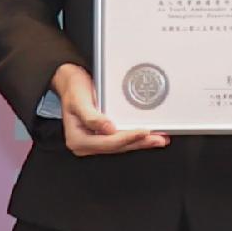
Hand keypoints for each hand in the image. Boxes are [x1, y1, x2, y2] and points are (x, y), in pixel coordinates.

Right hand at [52, 64, 168, 157]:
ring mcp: (96, 142)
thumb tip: (108, 129)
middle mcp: (87, 144)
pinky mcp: (104, 137)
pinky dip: (136, 137)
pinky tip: (149, 135)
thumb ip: (92, 117)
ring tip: (159, 139)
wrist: (72, 83)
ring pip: (123, 145)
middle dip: (139, 143)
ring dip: (141, 142)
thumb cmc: (74, 90)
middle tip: (158, 139)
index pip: (107, 143)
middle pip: (118, 147)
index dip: (127, 138)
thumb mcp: (79, 101)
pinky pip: (122, 139)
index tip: (142, 132)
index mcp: (78, 140)